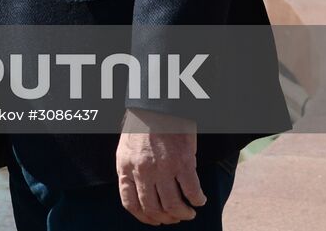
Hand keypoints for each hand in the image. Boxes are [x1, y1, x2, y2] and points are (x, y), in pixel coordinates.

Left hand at [116, 109, 203, 225]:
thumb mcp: (126, 149)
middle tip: (176, 217)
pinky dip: (198, 200)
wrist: (158, 105)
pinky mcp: (182, 162)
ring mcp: (162, 168)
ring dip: (183, 214)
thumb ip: (130, 170)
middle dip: (166, 218)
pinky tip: (200, 199)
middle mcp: (142, 171)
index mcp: (125, 167)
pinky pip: (192, 192)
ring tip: (189, 212)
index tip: (155, 220)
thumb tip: (139, 193)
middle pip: (153, 209)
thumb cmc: (142, 126)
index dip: (144, 218)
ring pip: (173, 206)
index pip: (130, 204)